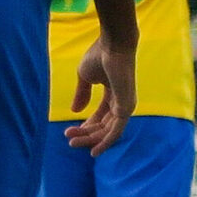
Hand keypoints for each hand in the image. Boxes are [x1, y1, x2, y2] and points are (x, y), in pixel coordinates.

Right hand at [64, 34, 137, 155]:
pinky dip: (105, 142)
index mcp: (113, 93)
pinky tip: (94, 151)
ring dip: (90, 139)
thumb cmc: (99, 55)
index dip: (86, 125)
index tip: (70, 131)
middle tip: (69, 139)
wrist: (112, 45)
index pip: (101, 115)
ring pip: (108, 131)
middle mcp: (122, 102)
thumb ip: (82, 94)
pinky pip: (116, 131)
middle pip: (103, 125)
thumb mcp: (85, 77)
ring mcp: (126, 106)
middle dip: (85, 134)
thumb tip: (75, 111)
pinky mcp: (126, 108)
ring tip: (73, 142)